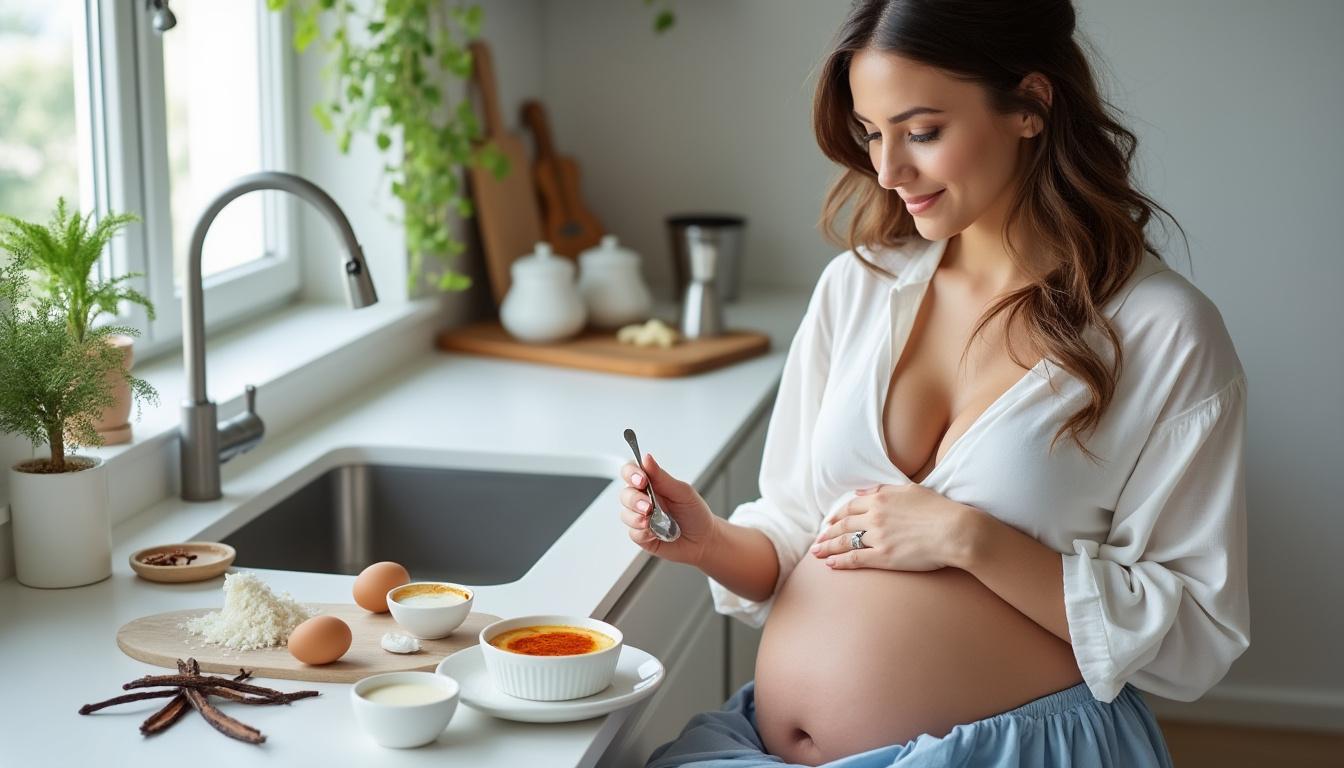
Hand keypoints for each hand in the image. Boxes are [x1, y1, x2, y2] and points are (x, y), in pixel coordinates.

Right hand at [618, 453, 717, 566]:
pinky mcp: (642, 536)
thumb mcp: (682, 492)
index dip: (631, 473)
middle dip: (634, 499)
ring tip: (651, 521)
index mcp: (652, 484)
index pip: (631, 472)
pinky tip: (654, 533)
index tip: (641, 479)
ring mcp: (641, 518)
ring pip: (625, 514)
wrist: (704, 540)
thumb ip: (661, 477)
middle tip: (648, 506)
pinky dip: (643, 533)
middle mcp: (644, 499)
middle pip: (625, 494)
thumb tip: (647, 458)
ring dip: (636, 517)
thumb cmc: (695, 513)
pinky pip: (633, 533)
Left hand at [809, 483, 973, 571]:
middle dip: (828, 532)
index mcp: (881, 498)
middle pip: (844, 524)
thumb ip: (884, 490)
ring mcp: (877, 537)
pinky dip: (840, 561)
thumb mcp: (911, 491)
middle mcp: (874, 516)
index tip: (829, 521)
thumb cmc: (940, 510)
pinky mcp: (883, 556)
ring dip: (828, 547)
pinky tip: (830, 565)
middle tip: (818, 540)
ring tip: (817, 552)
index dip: (837, 514)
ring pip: (845, 542)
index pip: (851, 507)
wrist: (955, 531)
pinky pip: (855, 559)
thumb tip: (861, 492)